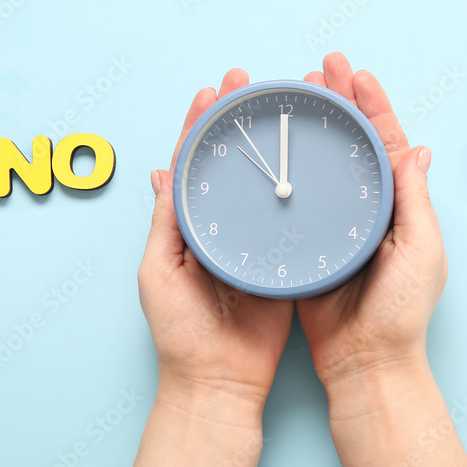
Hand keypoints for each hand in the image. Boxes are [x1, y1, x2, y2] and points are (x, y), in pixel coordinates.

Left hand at [128, 68, 293, 466]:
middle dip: (234, 121)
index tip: (211, 91)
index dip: (200, 125)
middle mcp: (223, 226)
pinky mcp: (283, 260)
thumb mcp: (159, 273)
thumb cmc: (181, 334)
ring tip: (277, 106)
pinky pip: (289, 218)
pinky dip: (295, 187)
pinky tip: (306, 159)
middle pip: (230, 163)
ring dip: (267, 144)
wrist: (220, 383)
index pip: (194, 164)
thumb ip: (166, 225)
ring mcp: (254, 241)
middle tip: (245, 83)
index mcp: (189, 227)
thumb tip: (162, 173)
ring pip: (261, 183)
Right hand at [296, 53, 466, 466]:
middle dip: (339, 103)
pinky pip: (298, 198)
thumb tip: (417, 148)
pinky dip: (288, 170)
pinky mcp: (308, 243)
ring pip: (323, 164)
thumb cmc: (401, 312)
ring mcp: (336, 224)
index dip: (372, 105)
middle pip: (351, 144)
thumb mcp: (421, 251)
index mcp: (399, 205)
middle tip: (319, 69)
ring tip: (296, 95)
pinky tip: (274, 149)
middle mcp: (367, 208)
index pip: (385, 142)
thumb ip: (415, 200)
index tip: (355, 72)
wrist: (365, 363)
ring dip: (312, 128)